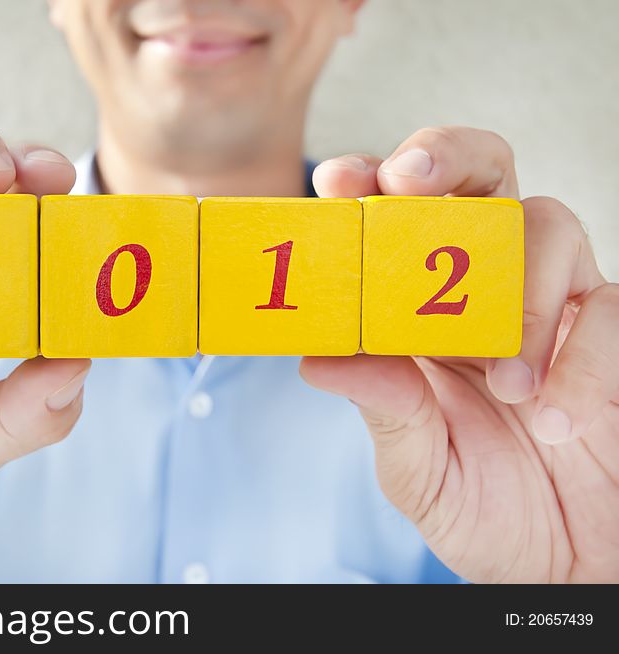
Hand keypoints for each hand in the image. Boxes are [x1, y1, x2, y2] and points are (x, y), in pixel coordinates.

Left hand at [302, 127, 618, 582]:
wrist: (567, 565)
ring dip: (517, 292)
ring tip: (508, 387)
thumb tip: (320, 359)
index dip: (367, 188)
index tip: (337, 183)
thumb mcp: (418, 470)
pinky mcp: (612, 333)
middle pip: (477, 181)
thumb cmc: (484, 510)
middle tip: (410, 180)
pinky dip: (581, 358)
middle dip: (445, 158)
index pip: (394, 226)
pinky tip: (559, 419)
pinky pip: (607, 306)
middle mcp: (486, 294)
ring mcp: (554, 306)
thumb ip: (385, 412)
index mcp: (420, 317)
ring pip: (546, 224)